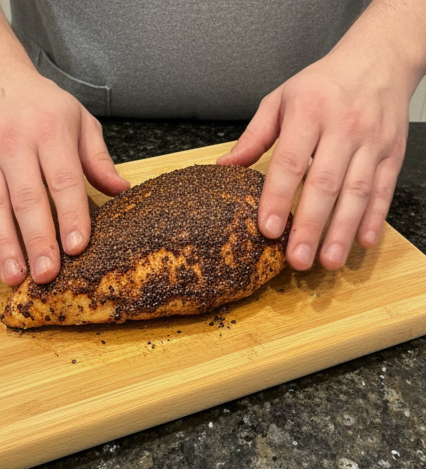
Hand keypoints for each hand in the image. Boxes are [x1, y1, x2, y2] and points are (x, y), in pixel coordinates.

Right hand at [0, 65, 128, 285]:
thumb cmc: (39, 105)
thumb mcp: (78, 120)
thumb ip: (97, 158)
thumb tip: (121, 190)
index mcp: (49, 131)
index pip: (63, 179)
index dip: (70, 214)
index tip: (76, 246)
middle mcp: (14, 144)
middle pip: (27, 198)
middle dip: (37, 239)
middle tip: (47, 274)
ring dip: (2, 244)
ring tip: (14, 276)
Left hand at [219, 49, 411, 271]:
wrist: (379, 58)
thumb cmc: (323, 84)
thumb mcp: (280, 99)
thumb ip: (254, 137)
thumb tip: (223, 168)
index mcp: (309, 113)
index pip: (291, 161)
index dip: (279, 197)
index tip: (269, 229)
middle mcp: (343, 127)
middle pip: (325, 183)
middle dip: (311, 226)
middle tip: (297, 261)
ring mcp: (371, 140)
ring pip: (357, 191)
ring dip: (342, 231)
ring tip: (328, 262)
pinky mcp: (393, 150)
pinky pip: (384, 188)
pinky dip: (375, 217)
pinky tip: (362, 242)